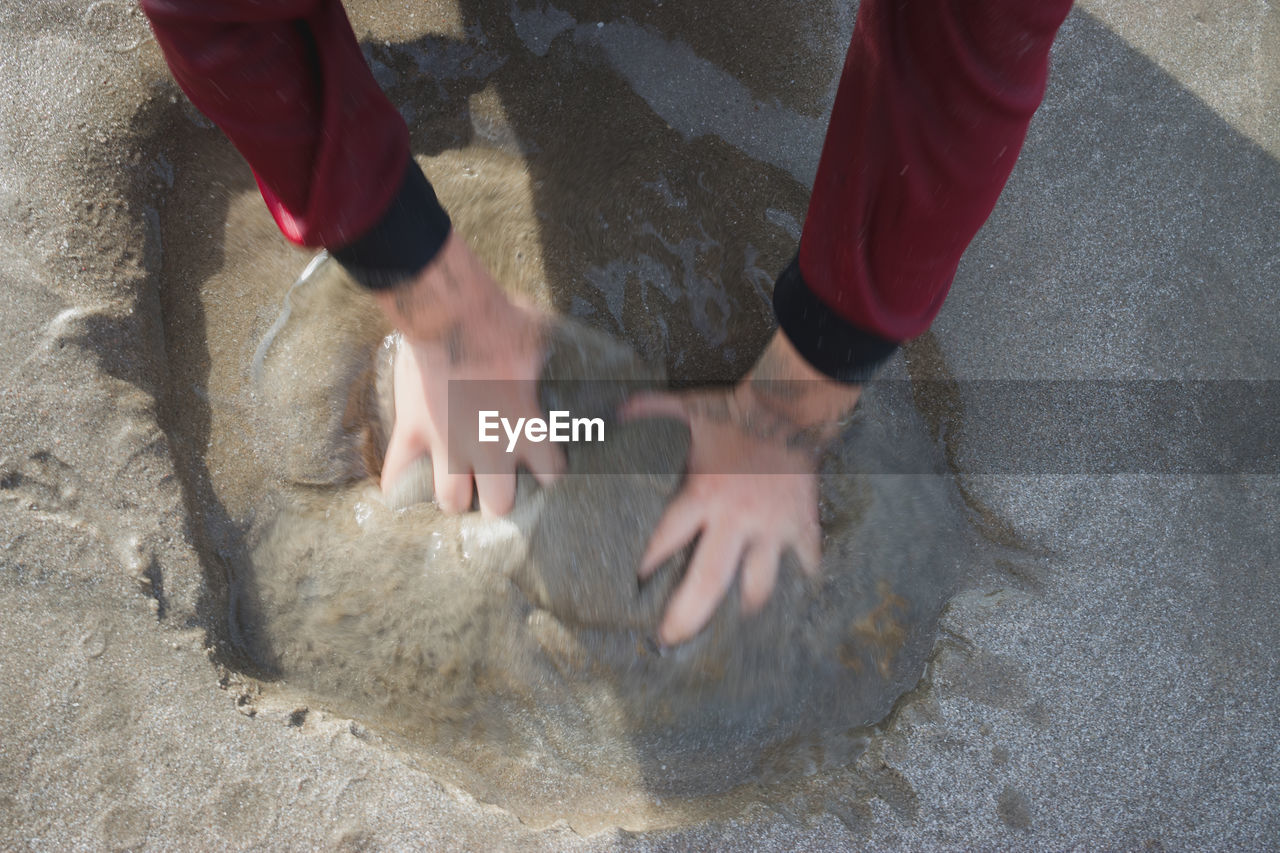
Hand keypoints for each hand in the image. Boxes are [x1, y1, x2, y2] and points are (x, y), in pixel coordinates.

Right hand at [371, 232, 563, 515]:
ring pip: (451, 501)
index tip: (544, 472)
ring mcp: (447, 444)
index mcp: (528, 429)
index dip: (548, 477)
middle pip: (498, 505)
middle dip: (499, 499)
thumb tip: (626, 396)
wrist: (453, 311)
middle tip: (497, 486)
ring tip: (458, 486)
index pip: (550, 478)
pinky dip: (400, 487)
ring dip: (456, 496)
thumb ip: (575, 375)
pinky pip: (398, 477)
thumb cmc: (507, 324)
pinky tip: (405, 491)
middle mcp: (490, 447)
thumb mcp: (552, 346)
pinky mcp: (412, 433)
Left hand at [621, 331, 861, 644]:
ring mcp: (772, 527)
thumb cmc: (733, 412)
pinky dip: (803, 580)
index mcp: (702, 496)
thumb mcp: (686, 409)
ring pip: (759, 583)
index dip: (647, 568)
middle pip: (708, 581)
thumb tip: (613, 411)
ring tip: (734, 625)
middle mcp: (735, 520)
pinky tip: (797, 599)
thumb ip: (648, 411)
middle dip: (687, 616)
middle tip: (669, 640)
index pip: (666, 542)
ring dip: (745, 605)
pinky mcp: (802, 525)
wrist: (789, 407)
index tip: (633, 592)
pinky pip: (806, 562)